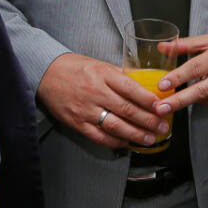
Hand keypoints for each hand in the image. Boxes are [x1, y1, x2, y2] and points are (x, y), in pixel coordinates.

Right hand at [37, 53, 167, 149]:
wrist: (45, 73)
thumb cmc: (74, 67)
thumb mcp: (99, 64)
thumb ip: (119, 76)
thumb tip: (142, 86)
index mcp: (103, 74)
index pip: (131, 89)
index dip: (149, 101)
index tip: (162, 107)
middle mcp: (96, 92)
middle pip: (127, 110)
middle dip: (148, 121)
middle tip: (162, 127)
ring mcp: (86, 109)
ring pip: (116, 126)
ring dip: (135, 134)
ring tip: (150, 139)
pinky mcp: (77, 123)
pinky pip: (99, 137)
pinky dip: (115, 142)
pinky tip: (126, 142)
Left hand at [154, 32, 207, 113]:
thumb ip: (185, 45)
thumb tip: (162, 47)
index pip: (195, 68)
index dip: (177, 78)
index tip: (162, 85)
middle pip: (200, 91)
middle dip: (179, 101)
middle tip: (161, 108)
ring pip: (206, 101)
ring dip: (195, 97)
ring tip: (200, 83)